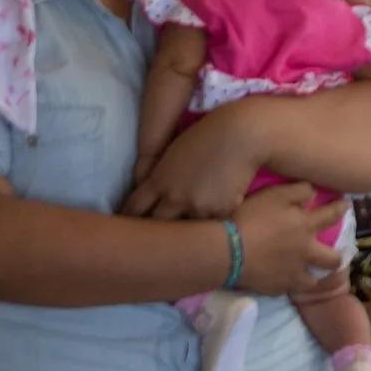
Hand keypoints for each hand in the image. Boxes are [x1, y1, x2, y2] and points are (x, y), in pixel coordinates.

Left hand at [127, 117, 262, 219]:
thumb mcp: (174, 155)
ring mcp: (198, 207)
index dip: (130, 217)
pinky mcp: (222, 211)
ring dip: (186, 228)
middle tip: (155, 235)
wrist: (240, 136)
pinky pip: (212, 223)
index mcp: (159, 181)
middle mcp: (175, 198)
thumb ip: (161, 176)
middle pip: (157, 224)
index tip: (130, 223)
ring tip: (189, 229)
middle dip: (155, 228)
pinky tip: (216, 215)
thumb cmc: (207, 136)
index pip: (135, 207)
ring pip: (186, 228)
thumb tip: (156, 192)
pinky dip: (212, 220)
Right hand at [233, 182, 345, 293]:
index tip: (347, 206)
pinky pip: (289, 289)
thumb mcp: (274, 195)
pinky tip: (285, 283)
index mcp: (306, 227)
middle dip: (338, 258)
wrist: (229, 251)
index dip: (341, 209)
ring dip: (315, 277)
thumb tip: (314, 193)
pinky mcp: (277, 288)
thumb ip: (298, 192)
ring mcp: (293, 274)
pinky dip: (289, 285)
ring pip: (313, 281)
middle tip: (337, 257)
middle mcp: (306, 252)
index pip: (331, 215)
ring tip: (313, 276)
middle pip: (333, 259)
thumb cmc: (251, 218)